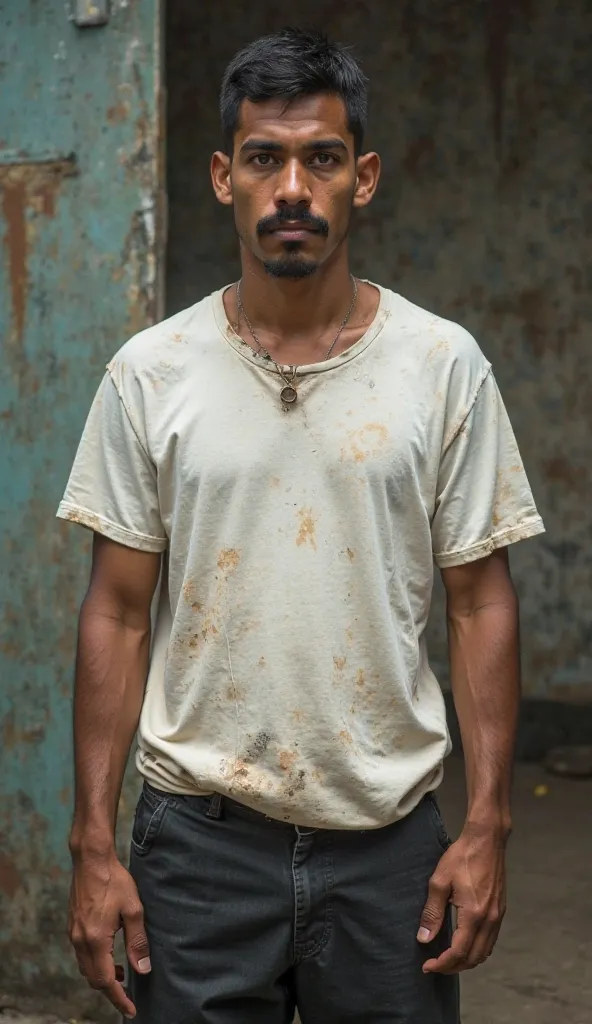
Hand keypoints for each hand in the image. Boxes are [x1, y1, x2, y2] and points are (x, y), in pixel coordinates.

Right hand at [69, 852, 150, 1017]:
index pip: (105, 981)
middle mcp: (80, 941)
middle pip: (93, 978)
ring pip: (85, 967)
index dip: (118, 998)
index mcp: (95, 940)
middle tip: (128, 991)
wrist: (91, 859)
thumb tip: (143, 970)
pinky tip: (108, 952)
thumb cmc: (114, 881)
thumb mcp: (133, 909)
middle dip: (110, 989)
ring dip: (102, 975)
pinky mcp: (72, 926)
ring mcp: (73, 933)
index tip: (130, 1010)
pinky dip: (94, 962)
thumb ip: (138, 942)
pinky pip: (81, 954)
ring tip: (121, 971)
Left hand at [417, 823, 507, 972]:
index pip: (458, 952)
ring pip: (485, 952)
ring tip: (447, 958)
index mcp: (474, 915)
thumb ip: (432, 912)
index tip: (426, 966)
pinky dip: (477, 950)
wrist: (487, 840)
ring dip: (467, 960)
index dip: (442, 964)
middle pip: (474, 958)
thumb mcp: (439, 881)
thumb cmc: (461, 856)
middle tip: (435, 965)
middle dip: (453, 967)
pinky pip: (490, 940)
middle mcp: (490, 920)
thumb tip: (424, 939)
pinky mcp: (500, 910)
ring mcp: (498, 916)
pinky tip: (464, 943)